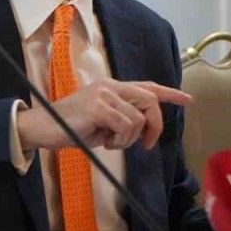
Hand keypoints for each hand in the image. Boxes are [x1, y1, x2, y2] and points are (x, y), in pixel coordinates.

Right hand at [15, 80, 191, 150]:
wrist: (42, 127)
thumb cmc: (72, 127)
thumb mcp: (103, 122)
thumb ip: (123, 117)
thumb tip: (143, 127)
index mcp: (112, 87)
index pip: (147, 86)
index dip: (169, 93)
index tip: (188, 100)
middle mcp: (111, 86)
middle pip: (149, 101)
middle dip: (154, 125)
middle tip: (145, 144)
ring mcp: (104, 94)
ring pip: (137, 119)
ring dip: (128, 139)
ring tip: (109, 142)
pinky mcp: (98, 106)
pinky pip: (124, 126)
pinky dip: (118, 140)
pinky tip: (103, 142)